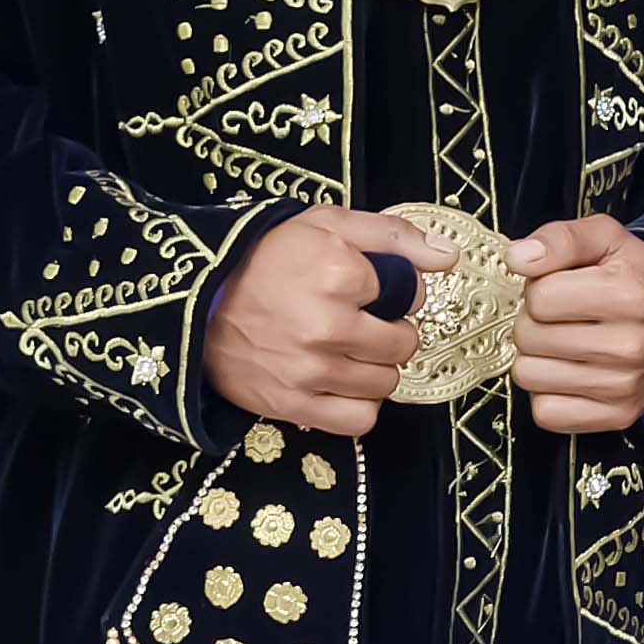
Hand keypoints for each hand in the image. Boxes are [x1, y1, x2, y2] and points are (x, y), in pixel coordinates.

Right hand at [200, 209, 429, 435]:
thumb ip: (393, 237)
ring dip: (376, 369)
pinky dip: (360, 405)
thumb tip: (449, 258)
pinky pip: (359, 420)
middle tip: (365, 322)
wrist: (195, 300)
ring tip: (350, 352)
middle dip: (392, 332)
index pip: (410, 294)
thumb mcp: (326, 224)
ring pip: (385, 383)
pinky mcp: (293, 405)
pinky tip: (344, 384)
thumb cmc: (264, 257)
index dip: (396, 291)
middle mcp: (328, 327)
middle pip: (402, 344)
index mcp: (339, 274)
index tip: (370, 289)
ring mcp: (310, 371)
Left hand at [510, 216, 643, 435]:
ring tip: (564, 342)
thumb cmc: (637, 276)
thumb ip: (560, 238)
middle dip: (535, 322)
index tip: (560, 287)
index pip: (539, 297)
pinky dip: (548, 393)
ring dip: (537, 357)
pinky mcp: (617, 416)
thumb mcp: (605, 238)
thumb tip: (518, 259)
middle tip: (561, 317)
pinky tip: (568, 372)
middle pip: (529, 337)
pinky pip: (545, 412)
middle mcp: (630, 345)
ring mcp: (623, 386)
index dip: (541, 288)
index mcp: (629, 294)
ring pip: (529, 376)